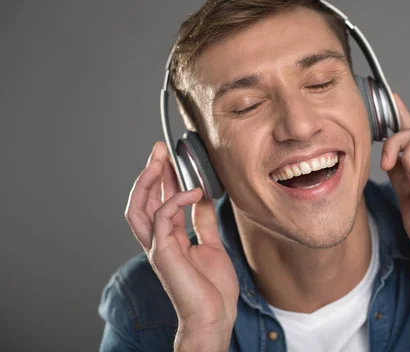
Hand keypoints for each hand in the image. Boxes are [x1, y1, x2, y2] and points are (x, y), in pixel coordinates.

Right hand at [124, 142, 238, 351]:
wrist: (214, 316)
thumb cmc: (212, 289)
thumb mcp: (211, 245)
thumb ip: (203, 223)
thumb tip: (203, 199)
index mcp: (169, 239)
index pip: (158, 201)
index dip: (161, 178)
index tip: (169, 157)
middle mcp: (158, 241)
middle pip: (142, 200)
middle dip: (149, 172)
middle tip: (158, 149)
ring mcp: (158, 247)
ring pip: (139, 207)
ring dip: (148, 181)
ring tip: (159, 160)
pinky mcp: (163, 253)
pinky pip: (162, 218)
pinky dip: (175, 200)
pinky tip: (193, 191)